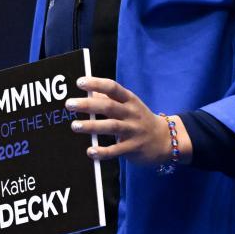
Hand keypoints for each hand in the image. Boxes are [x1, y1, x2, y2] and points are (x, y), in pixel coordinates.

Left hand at [65, 76, 192, 165]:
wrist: (165, 140)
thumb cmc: (139, 119)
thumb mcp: (129, 105)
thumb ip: (110, 99)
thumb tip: (89, 93)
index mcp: (129, 100)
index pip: (113, 87)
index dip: (96, 84)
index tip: (80, 82)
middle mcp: (131, 113)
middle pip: (109, 106)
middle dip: (88, 105)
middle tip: (69, 104)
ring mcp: (133, 131)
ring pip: (111, 127)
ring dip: (92, 126)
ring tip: (75, 126)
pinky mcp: (133, 148)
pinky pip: (116, 150)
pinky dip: (103, 151)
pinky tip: (90, 151)